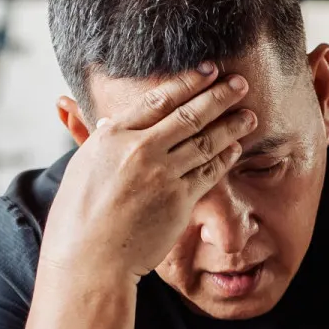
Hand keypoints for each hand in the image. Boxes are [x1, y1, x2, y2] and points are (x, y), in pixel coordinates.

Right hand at [40, 64, 255, 280]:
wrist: (90, 258)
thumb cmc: (79, 215)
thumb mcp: (83, 166)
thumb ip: (99, 138)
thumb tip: (109, 118)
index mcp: (113, 136)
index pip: (158, 100)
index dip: (188, 82)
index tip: (209, 70)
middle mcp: (139, 151)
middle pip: (189, 115)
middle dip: (219, 96)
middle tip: (240, 83)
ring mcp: (162, 175)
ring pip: (205, 142)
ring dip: (231, 126)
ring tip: (249, 115)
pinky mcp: (179, 200)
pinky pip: (209, 172)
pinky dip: (225, 157)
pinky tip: (236, 148)